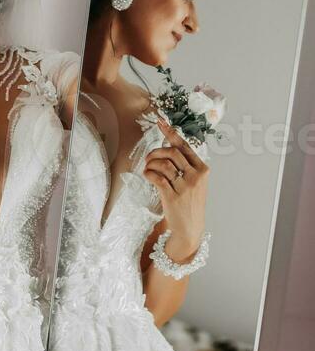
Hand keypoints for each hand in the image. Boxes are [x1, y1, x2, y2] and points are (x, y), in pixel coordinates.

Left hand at [142, 116, 209, 259]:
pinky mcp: (172, 196)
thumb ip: (187, 166)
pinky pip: (156, 177)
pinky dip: (148, 173)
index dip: (171, 133)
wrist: (190, 228)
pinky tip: (147, 175)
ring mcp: (184, 186)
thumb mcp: (196, 183)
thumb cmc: (190, 203)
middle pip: (172, 152)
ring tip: (147, 167)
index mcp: (202, 169)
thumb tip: (170, 147)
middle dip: (156, 151)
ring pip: (163, 163)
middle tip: (148, 158)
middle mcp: (195, 176)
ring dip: (151, 163)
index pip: (185, 146)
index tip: (160, 122)